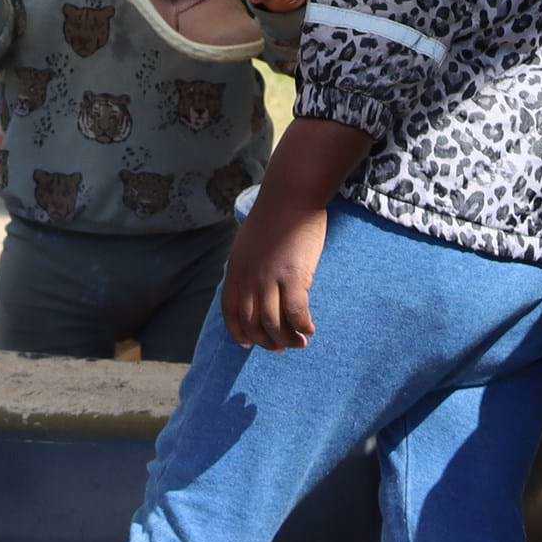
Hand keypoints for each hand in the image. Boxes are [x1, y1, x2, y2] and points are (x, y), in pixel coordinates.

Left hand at [223, 192, 326, 350]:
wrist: (291, 195)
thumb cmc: (274, 214)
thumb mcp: (247, 242)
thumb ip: (247, 267)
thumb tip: (255, 290)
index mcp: (236, 269)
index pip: (231, 311)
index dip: (239, 332)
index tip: (249, 343)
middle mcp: (249, 278)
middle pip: (253, 323)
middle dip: (266, 341)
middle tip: (280, 347)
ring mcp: (270, 279)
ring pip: (274, 324)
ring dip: (287, 340)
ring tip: (300, 342)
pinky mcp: (293, 277)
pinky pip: (296, 314)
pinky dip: (303, 326)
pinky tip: (310, 329)